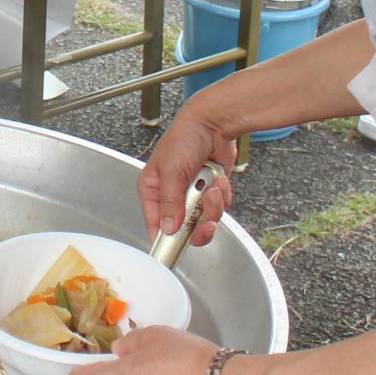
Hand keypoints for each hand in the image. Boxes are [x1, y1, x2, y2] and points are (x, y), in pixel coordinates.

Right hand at [138, 108, 235, 248]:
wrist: (213, 123)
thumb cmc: (184, 138)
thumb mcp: (171, 171)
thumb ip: (169, 202)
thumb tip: (168, 228)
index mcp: (153, 191)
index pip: (155, 224)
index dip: (165, 240)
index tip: (174, 252)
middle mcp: (172, 196)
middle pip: (184, 228)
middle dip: (199, 222)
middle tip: (205, 216)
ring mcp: (193, 195)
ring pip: (204, 220)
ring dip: (213, 205)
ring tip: (213, 186)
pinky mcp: (211, 192)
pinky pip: (219, 208)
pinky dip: (222, 195)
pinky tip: (218, 179)